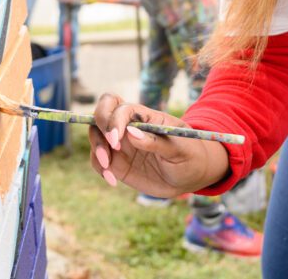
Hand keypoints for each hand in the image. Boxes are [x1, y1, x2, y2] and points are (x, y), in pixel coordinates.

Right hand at [89, 93, 229, 197]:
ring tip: (109, 169)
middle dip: (99, 126)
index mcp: (147, 117)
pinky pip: (99, 160)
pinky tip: (112, 181)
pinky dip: (100, 168)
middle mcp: (130, 126)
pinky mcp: (118, 162)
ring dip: (97, 149)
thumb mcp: (181, 149)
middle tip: (109, 150)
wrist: (191, 176)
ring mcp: (122, 144)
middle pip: (103, 111)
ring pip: (96, 135)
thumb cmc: (191, 156)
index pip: (122, 107)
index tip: (117, 141)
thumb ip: (156, 142)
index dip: (115, 120)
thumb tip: (131, 132)